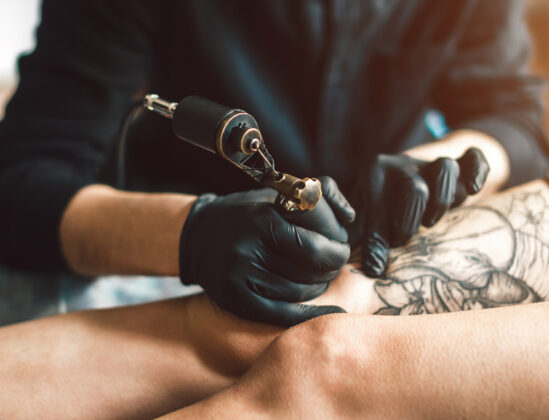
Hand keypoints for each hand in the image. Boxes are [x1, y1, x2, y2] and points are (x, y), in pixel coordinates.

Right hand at [179, 176, 355, 326]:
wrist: (197, 236)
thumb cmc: (249, 214)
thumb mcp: (278, 194)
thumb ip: (320, 194)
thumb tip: (351, 217)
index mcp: (262, 220)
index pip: (313, 247)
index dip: (336, 253)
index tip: (342, 250)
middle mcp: (248, 249)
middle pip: (308, 272)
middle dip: (329, 270)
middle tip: (333, 265)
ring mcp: (240, 276)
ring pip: (298, 293)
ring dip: (317, 288)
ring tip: (319, 278)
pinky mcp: (234, 298)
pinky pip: (281, 314)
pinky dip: (310, 315)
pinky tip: (331, 310)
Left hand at [352, 148, 488, 276]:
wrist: (397, 176)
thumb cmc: (379, 206)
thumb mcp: (370, 220)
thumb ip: (372, 241)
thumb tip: (375, 270)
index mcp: (375, 171)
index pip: (379, 202)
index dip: (383, 235)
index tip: (385, 256)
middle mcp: (403, 162)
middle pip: (414, 190)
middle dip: (410, 222)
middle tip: (403, 240)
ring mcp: (432, 162)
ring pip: (445, 169)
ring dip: (441, 202)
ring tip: (429, 223)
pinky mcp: (458, 164)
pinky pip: (473, 157)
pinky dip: (477, 170)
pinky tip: (474, 189)